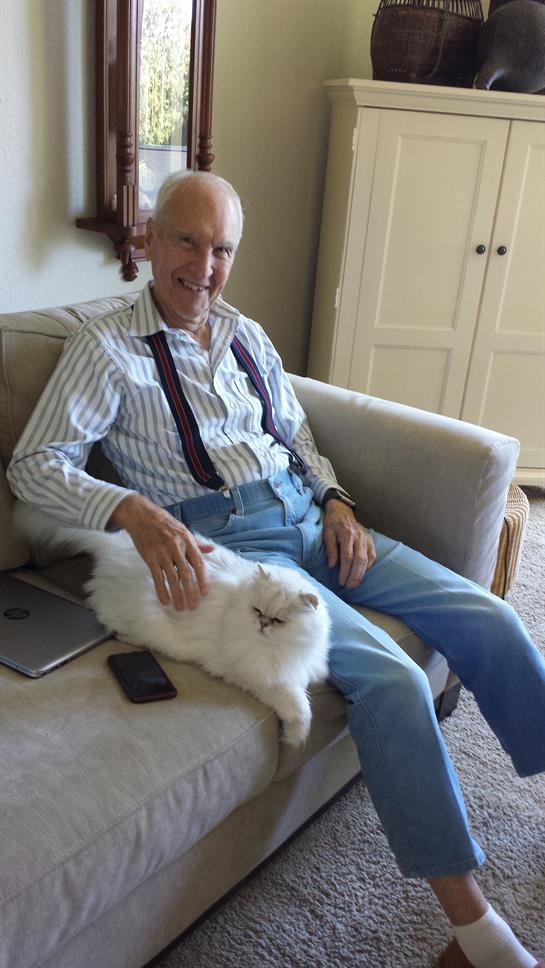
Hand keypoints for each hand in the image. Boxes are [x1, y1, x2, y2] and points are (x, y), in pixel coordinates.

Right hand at [109, 494, 213, 610]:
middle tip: (193, 606)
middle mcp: (176, 547)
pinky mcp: (150, 557)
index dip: (203, 579)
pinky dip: (161, 590)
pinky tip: (165, 600)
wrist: (142, 516)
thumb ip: (197, 543)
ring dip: (177, 595)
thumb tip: (211, 549)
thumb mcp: (183, 530)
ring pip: (172, 578)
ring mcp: (162, 553)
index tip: (205, 593)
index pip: (198, 563)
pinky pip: (157, 577)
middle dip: (190, 592)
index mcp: (187, 541)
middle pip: (186, 574)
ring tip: (180, 608)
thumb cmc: (165, 524)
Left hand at [322, 500, 375, 588]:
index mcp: (347, 534)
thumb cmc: (333, 523)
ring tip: (355, 584)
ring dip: (361, 574)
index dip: (345, 571)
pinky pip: (372, 556)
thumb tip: (332, 566)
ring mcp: (366, 538)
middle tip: (349, 586)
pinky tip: (362, 574)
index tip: (341, 581)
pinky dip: (368, 567)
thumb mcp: (327, 533)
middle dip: (354, 575)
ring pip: (367, 559)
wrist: (342, 511)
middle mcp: (359, 536)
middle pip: (359, 560)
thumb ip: (330, 549)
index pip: (348, 557)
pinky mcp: (370, 541)